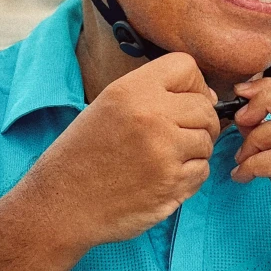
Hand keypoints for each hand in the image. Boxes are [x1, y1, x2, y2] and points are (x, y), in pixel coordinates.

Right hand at [27, 53, 219, 250]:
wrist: (61, 203)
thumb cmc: (85, 151)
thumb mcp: (110, 103)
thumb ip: (154, 91)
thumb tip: (209, 96)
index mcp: (132, 90)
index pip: (187, 67)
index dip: (191, 83)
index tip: (183, 100)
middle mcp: (151, 116)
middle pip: (205, 107)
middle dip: (199, 121)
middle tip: (179, 134)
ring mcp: (164, 152)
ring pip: (207, 140)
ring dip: (194, 149)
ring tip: (166, 156)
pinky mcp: (171, 185)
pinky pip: (202, 170)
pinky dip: (190, 175)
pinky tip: (164, 176)